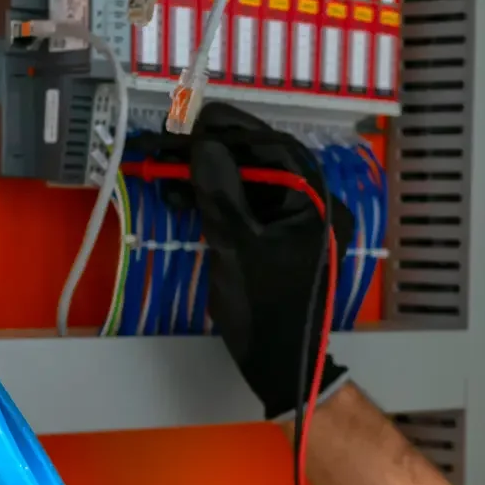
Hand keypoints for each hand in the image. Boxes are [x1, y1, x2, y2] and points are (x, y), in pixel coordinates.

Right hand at [190, 105, 353, 420]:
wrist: (280, 364)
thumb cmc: (266, 308)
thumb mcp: (238, 245)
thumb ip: (221, 191)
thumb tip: (202, 142)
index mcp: (318, 202)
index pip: (276, 146)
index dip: (232, 130)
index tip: (193, 120)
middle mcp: (312, 205)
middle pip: (260, 162)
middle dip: (212, 153)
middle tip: (171, 146)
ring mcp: (293, 224)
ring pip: (247, 185)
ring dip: (206, 177)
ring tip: (166, 176)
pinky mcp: (273, 241)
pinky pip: (244, 208)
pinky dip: (213, 202)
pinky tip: (180, 199)